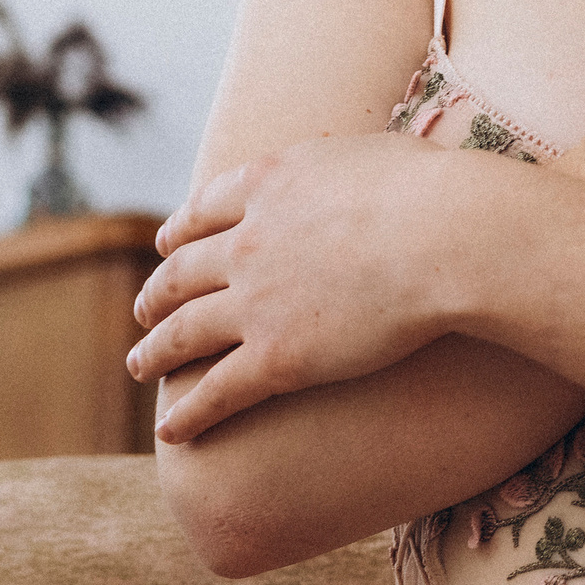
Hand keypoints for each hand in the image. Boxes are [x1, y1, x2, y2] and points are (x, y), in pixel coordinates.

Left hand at [130, 132, 460, 441]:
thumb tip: (362, 172)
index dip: (179, 232)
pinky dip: (188, 413)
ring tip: (139, 366)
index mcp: (268, 183)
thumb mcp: (372, 154)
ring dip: (154, 352)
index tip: (166, 247)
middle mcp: (247, 242)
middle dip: (156, 295)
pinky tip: (171, 430)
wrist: (445, 237)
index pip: (204, 210)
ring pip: (183, 333)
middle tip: (143, 312)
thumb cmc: (432, 190)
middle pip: (182, 273)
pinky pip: (216, 391)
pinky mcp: (275, 358)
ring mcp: (254, 302)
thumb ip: (343, 168)